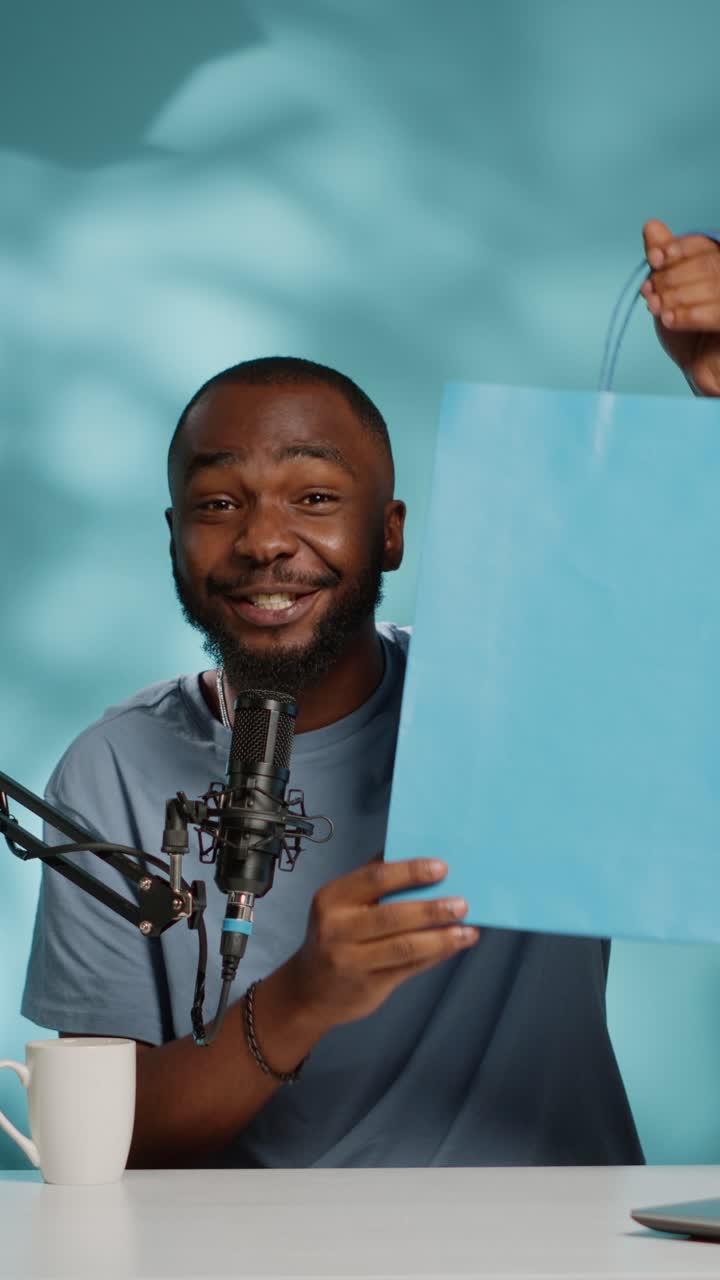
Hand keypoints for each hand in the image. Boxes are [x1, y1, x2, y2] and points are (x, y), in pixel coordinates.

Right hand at [284, 857, 479, 1031]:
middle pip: (393, 915)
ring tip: (467, 930)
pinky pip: (408, 967)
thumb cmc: (335, 936)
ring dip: (441, 937)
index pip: (375, 878)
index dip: (411, 872)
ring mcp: (350, 960)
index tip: (442, 868)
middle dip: (432, 909)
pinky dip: (436, 955)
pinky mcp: (368, 985)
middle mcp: (337, 928)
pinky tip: (454, 946)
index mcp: (332, 898)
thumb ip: (373, 882)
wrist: (307, 991)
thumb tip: (420, 857)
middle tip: (463, 904)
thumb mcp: (341, 905)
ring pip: (404, 946)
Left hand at [641, 219, 719, 394]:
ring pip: (714, 285)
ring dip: (678, 297)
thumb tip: (651, 226)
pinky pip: (719, 313)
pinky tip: (671, 320)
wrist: (702, 371)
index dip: (678, 249)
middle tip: (651, 294)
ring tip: (658, 310)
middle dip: (672, 277)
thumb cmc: (690, 333)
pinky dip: (691, 315)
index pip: (703, 245)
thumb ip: (664, 261)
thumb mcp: (670, 292)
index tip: (654, 259)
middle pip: (708, 263)